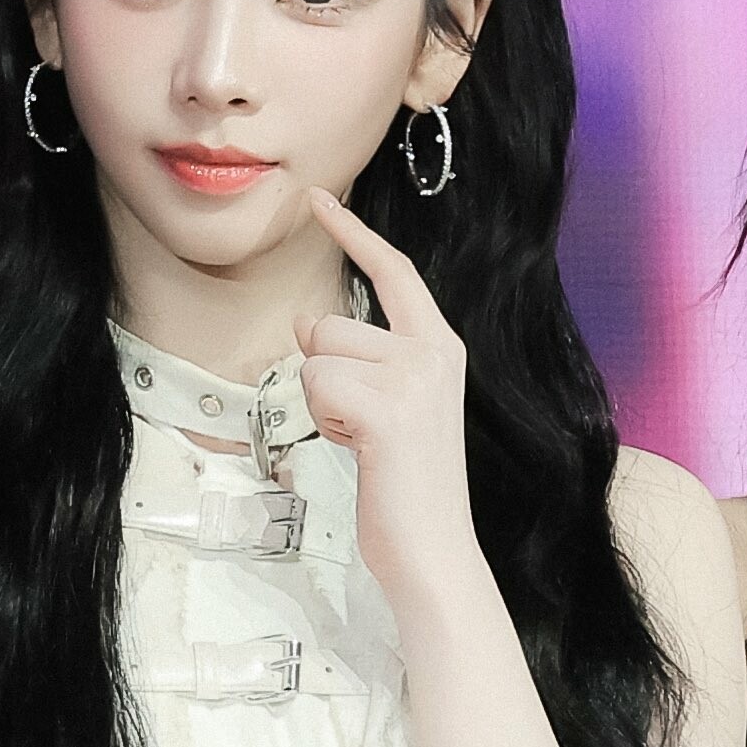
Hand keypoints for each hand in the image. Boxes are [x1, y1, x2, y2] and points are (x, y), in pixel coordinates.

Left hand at [295, 186, 478, 597]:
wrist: (433, 548)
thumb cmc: (405, 484)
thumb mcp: (382, 406)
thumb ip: (357, 359)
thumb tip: (307, 323)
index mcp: (440, 346)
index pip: (392, 271)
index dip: (353, 233)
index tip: (317, 198)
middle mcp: (434, 351)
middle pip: (329, 324)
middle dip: (322, 372)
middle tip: (357, 424)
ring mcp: (415, 377)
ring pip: (317, 356)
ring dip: (321, 402)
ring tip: (360, 439)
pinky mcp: (389, 408)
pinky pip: (317, 385)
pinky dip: (323, 421)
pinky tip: (357, 449)